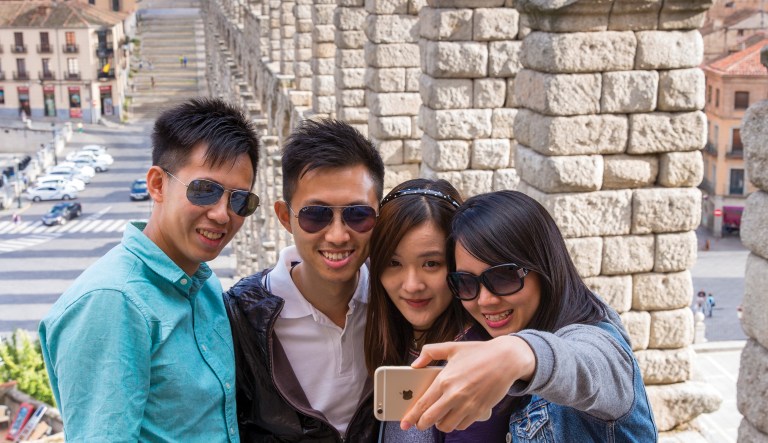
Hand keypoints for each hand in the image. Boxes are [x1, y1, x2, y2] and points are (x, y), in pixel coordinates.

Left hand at [401, 335, 534, 431]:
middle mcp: (455, 395)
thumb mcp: (452, 347)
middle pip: (431, 419)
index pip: (423, 404)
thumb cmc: (479, 352)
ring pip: (447, 426)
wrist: (506, 359)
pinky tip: (454, 416)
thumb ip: (430, 352)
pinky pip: (462, 425)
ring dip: (440, 424)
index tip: (405, 423)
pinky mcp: (480, 411)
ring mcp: (468, 405)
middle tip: (419, 424)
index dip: (412, 416)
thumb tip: (415, 364)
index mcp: (445, 380)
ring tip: (438, 418)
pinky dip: (456, 424)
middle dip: (422, 424)